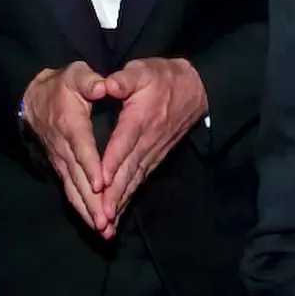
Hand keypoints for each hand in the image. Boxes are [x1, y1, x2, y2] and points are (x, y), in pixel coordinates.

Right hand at [21, 62, 109, 230]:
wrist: (34, 100)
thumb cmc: (62, 86)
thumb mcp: (75, 75)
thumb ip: (88, 81)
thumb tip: (102, 86)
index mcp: (71, 125)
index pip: (82, 148)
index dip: (91, 166)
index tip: (100, 184)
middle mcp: (64, 149)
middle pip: (78, 178)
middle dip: (92, 201)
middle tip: (106, 222)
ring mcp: (61, 162)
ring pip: (74, 190)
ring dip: (88, 211)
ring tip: (104, 231)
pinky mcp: (61, 169)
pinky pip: (71, 192)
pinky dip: (82, 210)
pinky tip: (94, 226)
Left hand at [98, 57, 207, 238]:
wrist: (194, 90)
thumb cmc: (162, 78)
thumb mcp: (142, 70)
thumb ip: (124, 79)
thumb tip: (107, 84)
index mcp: (139, 119)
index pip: (123, 144)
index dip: (111, 162)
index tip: (99, 181)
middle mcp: (146, 141)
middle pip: (128, 171)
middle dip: (113, 196)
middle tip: (100, 218)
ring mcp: (152, 153)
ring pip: (134, 181)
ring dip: (120, 203)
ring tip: (106, 225)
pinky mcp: (155, 159)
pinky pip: (139, 181)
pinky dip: (128, 198)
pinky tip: (117, 213)